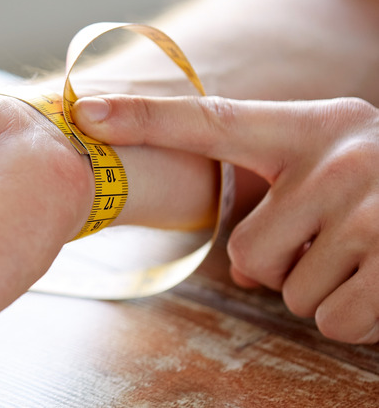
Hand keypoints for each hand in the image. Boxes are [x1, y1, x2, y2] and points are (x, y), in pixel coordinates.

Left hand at [74, 94, 378, 343]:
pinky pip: (334, 321)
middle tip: (332, 238)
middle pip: (248, 255)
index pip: (211, 121)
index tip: (85, 113)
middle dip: (283, 263)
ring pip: (292, 293)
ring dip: (323, 286)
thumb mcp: (330, 160)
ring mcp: (376, 212)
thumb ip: (272, 178)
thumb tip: (234, 254)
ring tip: (364, 254)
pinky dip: (355, 315)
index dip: (145, 119)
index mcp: (311, 128)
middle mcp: (341, 158)